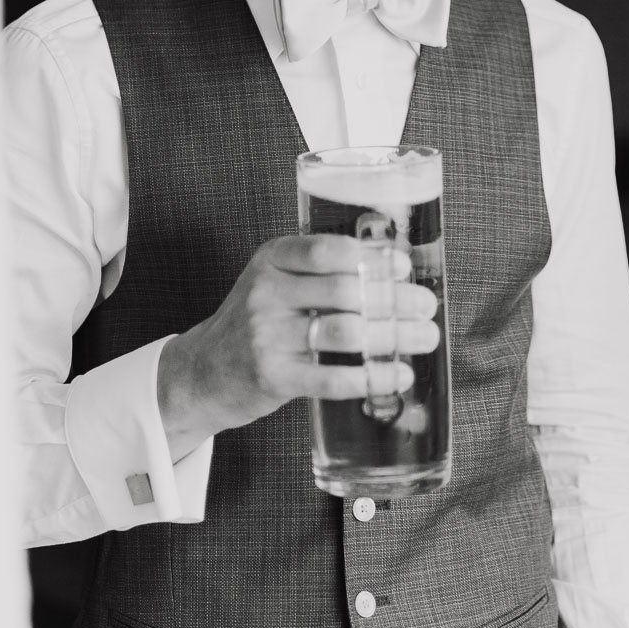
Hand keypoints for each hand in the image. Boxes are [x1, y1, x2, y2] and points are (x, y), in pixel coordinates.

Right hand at [158, 233, 438, 452]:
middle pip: (345, 291)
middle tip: (425, 307)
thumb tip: (393, 272)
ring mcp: (266, 336)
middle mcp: (265, 292)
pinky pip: (333, 378)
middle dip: (395, 300)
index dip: (372, 258)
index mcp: (271, 260)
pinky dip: (373, 377)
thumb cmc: (254, 323)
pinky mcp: (272, 377)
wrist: (203, 372)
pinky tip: (397, 375)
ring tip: (423, 338)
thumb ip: (319, 272)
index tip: (402, 268)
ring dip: (393, 337)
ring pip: (345, 333)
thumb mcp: (274, 281)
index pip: (327, 250)